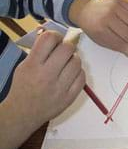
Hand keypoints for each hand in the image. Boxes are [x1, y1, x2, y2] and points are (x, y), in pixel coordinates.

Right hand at [0, 30, 84, 148]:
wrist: (23, 113)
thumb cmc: (24, 86)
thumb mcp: (25, 65)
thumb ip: (38, 50)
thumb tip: (53, 34)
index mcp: (33, 65)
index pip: (49, 39)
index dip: (55, 35)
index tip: (56, 39)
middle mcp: (47, 75)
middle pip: (67, 48)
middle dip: (67, 46)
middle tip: (64, 51)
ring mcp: (60, 88)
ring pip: (77, 62)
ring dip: (74, 59)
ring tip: (67, 63)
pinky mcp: (69, 97)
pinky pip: (82, 77)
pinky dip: (79, 72)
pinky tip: (72, 74)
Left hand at [69, 0, 127, 58]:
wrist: (86, 10)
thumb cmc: (94, 27)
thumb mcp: (101, 40)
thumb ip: (119, 47)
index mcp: (100, 29)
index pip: (119, 42)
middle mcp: (107, 16)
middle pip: (127, 33)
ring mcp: (113, 6)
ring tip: (127, 31)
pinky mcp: (118, 0)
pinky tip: (125, 21)